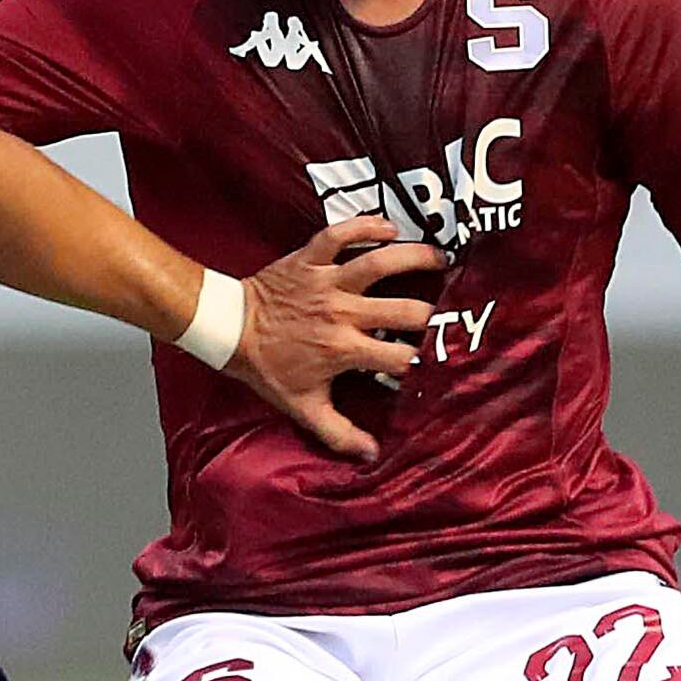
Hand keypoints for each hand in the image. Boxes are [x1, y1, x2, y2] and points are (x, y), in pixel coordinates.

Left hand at [225, 217, 442, 461]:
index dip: (424, 361)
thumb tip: (373, 455)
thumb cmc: (267, 368)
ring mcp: (327, 282)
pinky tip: (390, 227)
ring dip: (414, 258)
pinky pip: (341, 233)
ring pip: (379, 262)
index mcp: (344, 350)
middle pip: (404, 310)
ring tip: (441, 260)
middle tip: (452, 312)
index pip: (399, 357)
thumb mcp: (302, 406)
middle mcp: (342, 313)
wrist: (228, 329)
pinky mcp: (310, 258)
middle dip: (433, 314)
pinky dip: (365, 225)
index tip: (440, 361)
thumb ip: (339, 433)